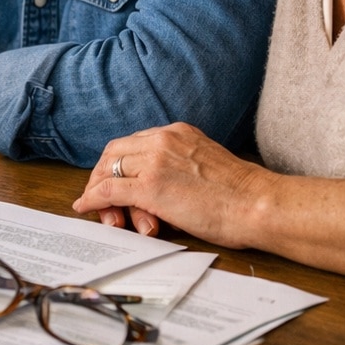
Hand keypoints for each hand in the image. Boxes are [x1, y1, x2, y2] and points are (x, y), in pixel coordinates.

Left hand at [72, 123, 272, 246]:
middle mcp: (163, 138)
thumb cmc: (242, 194)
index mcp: (177, 132)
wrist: (258, 204)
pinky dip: (93, 198)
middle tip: (100, 198)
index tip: (114, 181)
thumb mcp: (205, 164)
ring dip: (99, 191)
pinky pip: (109, 190)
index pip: (134, 142)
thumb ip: (180, 165)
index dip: (119, 163)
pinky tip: (86, 207)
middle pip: (115, 152)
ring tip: (102, 212)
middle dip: (102, 175)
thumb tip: (162, 185)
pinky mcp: (151, 186)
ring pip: (109, 170)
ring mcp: (155, 161)